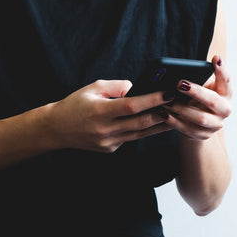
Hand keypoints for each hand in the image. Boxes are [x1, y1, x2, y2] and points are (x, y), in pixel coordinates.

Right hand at [46, 80, 172, 152]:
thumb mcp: (94, 88)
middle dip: (162, 114)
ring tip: (176, 116)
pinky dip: (143, 130)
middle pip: (141, 123)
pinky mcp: (110, 149)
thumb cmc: (76, 104)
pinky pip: (131, 138)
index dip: (152, 100)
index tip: (168, 93)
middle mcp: (105, 130)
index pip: (132, 106)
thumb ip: (117, 87)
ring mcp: (108, 142)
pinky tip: (157, 124)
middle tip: (179, 106)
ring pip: (140, 134)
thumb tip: (138, 88)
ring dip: (159, 126)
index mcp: (100, 112)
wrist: (57, 129)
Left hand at [162, 55, 232, 140]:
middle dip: (196, 92)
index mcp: (226, 93)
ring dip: (181, 109)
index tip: (215, 58)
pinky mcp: (204, 135)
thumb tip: (177, 71)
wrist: (197, 122)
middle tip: (179, 83)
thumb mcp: (202, 86)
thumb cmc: (199, 97)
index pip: (227, 80)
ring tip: (166, 101)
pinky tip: (163, 114)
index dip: (222, 70)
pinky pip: (188, 129)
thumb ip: (198, 77)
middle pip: (213, 101)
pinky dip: (174, 121)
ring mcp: (216, 124)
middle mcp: (225, 109)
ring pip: (199, 118)